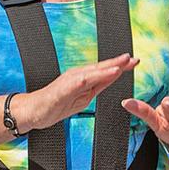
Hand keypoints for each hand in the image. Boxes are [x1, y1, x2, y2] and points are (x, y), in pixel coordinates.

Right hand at [14, 54, 137, 130]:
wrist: (34, 111)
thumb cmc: (55, 105)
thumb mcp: (82, 99)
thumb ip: (95, 88)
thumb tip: (110, 80)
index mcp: (83, 79)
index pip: (104, 71)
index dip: (120, 66)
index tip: (134, 62)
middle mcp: (77, 75)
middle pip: (101, 68)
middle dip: (118, 63)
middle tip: (134, 58)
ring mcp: (70, 80)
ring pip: (93, 72)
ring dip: (108, 67)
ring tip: (122, 64)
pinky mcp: (64, 88)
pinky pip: (81, 81)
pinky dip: (94, 77)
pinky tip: (103, 75)